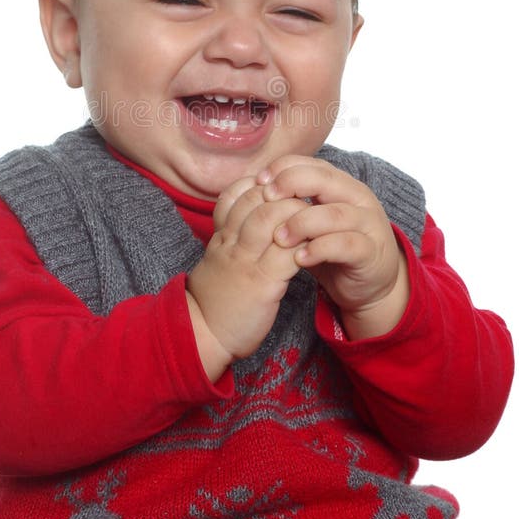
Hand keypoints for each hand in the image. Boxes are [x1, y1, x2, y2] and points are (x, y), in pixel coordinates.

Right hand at [186, 175, 309, 377]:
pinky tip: (316, 245)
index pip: (236, 194)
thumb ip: (232, 237)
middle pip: (256, 199)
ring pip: (270, 219)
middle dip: (284, 192)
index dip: (260, 184)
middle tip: (305, 196)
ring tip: (314, 216)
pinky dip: (304, 244)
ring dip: (295, 213)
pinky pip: (286, 254)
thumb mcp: (218, 260)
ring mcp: (245, 261)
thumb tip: (252, 219)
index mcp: (221, 236)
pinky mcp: (261, 284)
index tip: (280, 187)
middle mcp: (230, 243)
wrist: (202, 335)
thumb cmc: (216, 299)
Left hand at [258, 156, 409, 339]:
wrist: (370, 284)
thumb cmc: (333, 248)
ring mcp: (367, 224)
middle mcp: (357, 198)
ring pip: (335, 214)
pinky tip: (299, 258)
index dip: (284, 167)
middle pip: (324, 179)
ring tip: (278, 237)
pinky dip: (320, 249)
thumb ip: (290, 206)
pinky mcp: (371, 251)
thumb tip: (250, 193)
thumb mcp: (310, 223)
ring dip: (302, 223)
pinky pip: (346, 245)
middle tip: (267, 199)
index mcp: (340, 185)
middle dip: (291, 184)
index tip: (259, 180)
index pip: (312, 164)